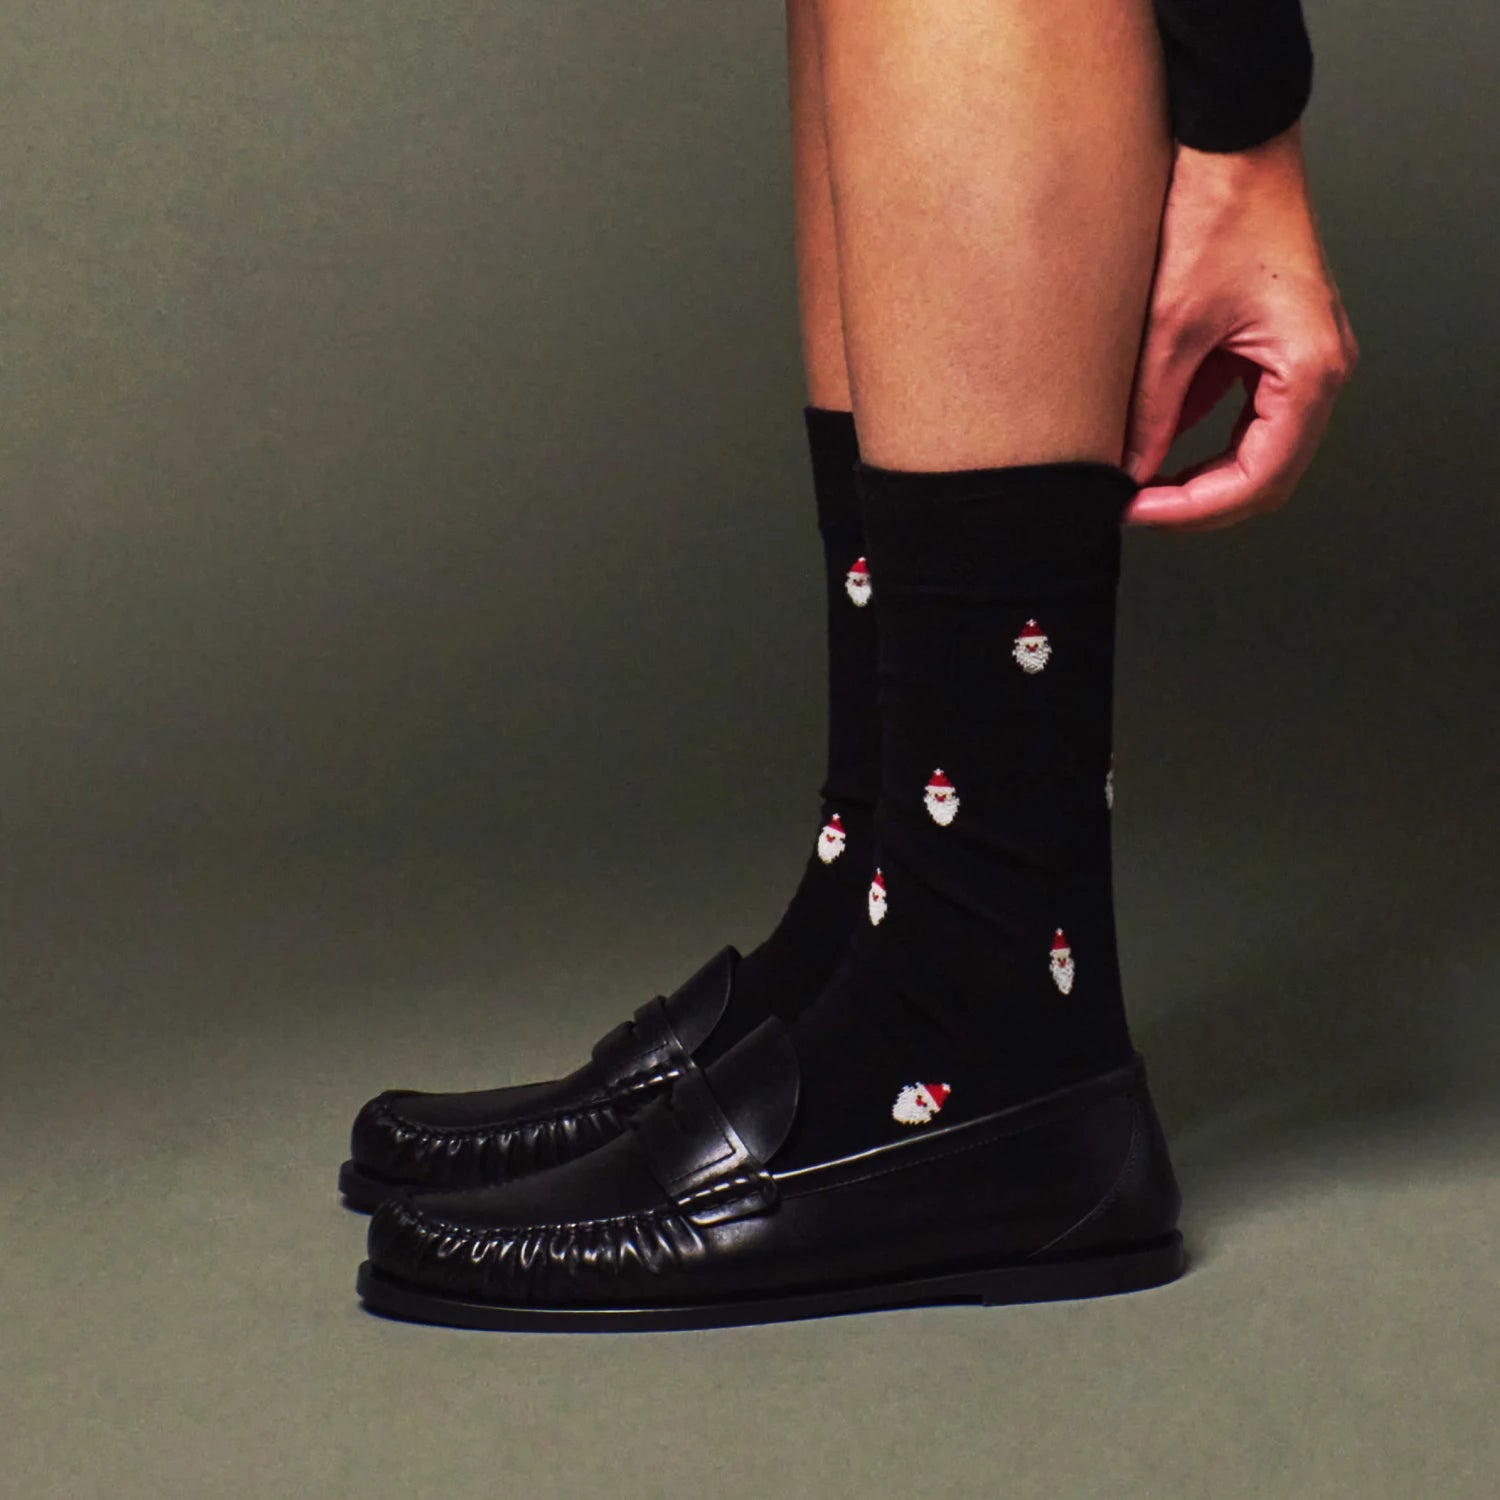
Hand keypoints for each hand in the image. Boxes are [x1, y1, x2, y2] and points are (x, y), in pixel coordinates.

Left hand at [1122, 123, 1357, 530]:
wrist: (1229, 140)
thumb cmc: (1215, 212)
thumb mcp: (1169, 327)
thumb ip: (1151, 410)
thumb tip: (1127, 474)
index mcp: (1310, 368)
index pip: (1259, 478)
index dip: (1193, 509)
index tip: (1133, 513)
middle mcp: (1320, 370)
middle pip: (1263, 476)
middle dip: (1196, 502)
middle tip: (1130, 510)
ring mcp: (1299, 359)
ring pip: (1253, 452)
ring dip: (1196, 475)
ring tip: (1133, 486)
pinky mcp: (1271, 348)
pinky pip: (1240, 415)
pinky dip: (1196, 437)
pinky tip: (1145, 443)